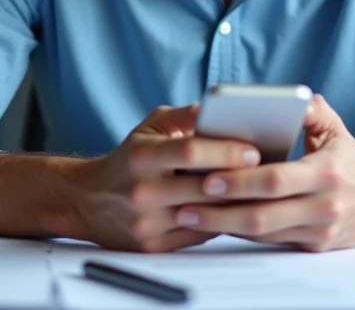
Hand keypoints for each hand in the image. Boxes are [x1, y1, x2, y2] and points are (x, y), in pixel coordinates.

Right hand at [68, 104, 261, 251]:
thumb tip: (217, 107)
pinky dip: (219, 222)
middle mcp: (142, 190)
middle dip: (239, 180)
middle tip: (268, 173)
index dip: (226, 151)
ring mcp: (147, 222)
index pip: (190, 151)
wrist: (87, 200)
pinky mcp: (152, 246)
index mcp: (142, 156)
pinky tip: (236, 210)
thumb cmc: (128, 159)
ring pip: (204, 215)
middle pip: (203, 187)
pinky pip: (198, 234)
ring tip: (259, 192)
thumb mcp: (149, 127)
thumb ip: (184, 116)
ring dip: (235, 204)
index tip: (254, 150)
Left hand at [173, 94, 354, 251]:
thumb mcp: (335, 128)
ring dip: (224, 225)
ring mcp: (318, 230)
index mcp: (326, 172)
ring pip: (263, 234)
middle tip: (187, 201)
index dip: (240, 181)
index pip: (276, 180)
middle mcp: (323, 206)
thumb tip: (289, 97)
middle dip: (221, 210)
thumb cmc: (350, 161)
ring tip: (191, 214)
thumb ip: (310, 109)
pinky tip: (217, 222)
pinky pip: (271, 242)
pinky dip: (241, 233)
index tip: (209, 177)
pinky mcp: (314, 246)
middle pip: (263, 214)